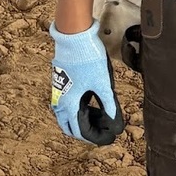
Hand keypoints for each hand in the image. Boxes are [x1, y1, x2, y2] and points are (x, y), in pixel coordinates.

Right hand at [50, 19, 124, 144]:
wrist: (74, 38)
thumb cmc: (88, 59)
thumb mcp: (103, 83)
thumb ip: (109, 104)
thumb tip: (116, 123)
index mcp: (69, 104)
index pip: (80, 131)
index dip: (96, 137)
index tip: (110, 138)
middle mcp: (60, 101)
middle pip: (70, 126)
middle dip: (87, 132)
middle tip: (104, 131)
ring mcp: (59, 92)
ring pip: (68, 115)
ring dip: (82, 120)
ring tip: (102, 118)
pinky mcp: (62, 83)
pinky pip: (68, 103)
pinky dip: (80, 108)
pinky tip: (93, 103)